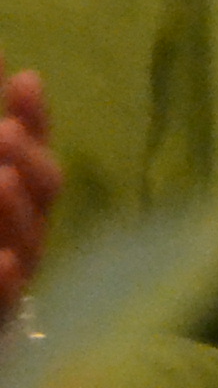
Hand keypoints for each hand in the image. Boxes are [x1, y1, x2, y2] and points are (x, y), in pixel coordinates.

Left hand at [0, 71, 50, 321]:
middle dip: (28, 157)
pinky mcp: (2, 313)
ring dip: (15, 210)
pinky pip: (6, 300)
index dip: (34, 115)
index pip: (34, 148)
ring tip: (1, 182)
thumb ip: (9, 133)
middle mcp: (25, 228)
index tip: (22, 80)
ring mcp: (16, 268)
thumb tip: (19, 74)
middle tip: (1, 132)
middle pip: (43, 188)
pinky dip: (6, 280)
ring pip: (27, 239)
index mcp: (19, 193)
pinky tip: (2, 261)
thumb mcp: (0, 163)